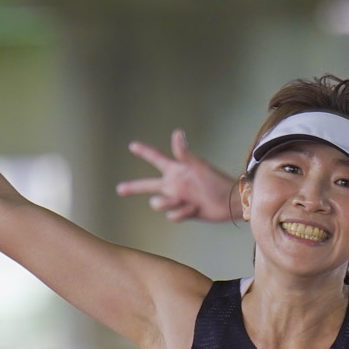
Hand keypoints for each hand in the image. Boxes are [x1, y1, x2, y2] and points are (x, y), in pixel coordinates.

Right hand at [116, 130, 238, 222]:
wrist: (229, 202)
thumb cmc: (215, 181)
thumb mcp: (198, 166)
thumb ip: (184, 152)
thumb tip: (176, 133)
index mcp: (175, 170)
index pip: (156, 158)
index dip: (144, 152)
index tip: (132, 146)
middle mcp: (174, 184)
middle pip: (148, 185)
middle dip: (133, 187)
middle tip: (119, 189)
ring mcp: (178, 198)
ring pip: (158, 204)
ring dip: (170, 203)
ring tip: (188, 201)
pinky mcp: (183, 212)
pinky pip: (172, 216)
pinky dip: (183, 213)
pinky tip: (194, 209)